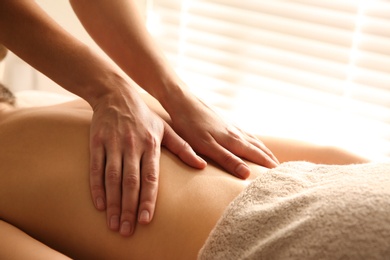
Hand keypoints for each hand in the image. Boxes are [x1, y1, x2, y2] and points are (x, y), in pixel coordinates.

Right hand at [89, 89, 204, 235]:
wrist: (116, 95)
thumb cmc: (144, 115)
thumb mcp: (166, 128)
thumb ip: (183, 148)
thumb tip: (202, 165)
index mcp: (151, 145)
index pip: (151, 177)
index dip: (148, 199)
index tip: (145, 219)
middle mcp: (132, 146)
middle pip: (131, 182)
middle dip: (129, 208)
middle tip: (127, 230)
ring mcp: (113, 144)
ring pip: (112, 178)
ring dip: (113, 202)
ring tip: (114, 224)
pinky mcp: (97, 143)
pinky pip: (96, 168)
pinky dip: (96, 187)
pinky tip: (99, 205)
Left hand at [169, 93, 278, 178]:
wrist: (183, 101)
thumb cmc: (191, 126)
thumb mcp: (207, 146)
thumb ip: (227, 160)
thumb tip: (247, 174)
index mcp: (234, 141)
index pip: (257, 156)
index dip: (269, 166)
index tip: (282, 175)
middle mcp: (237, 133)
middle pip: (258, 148)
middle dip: (270, 159)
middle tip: (282, 170)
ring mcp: (232, 126)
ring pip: (253, 140)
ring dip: (264, 150)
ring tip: (272, 158)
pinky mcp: (225, 122)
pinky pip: (246, 134)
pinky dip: (254, 141)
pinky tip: (252, 141)